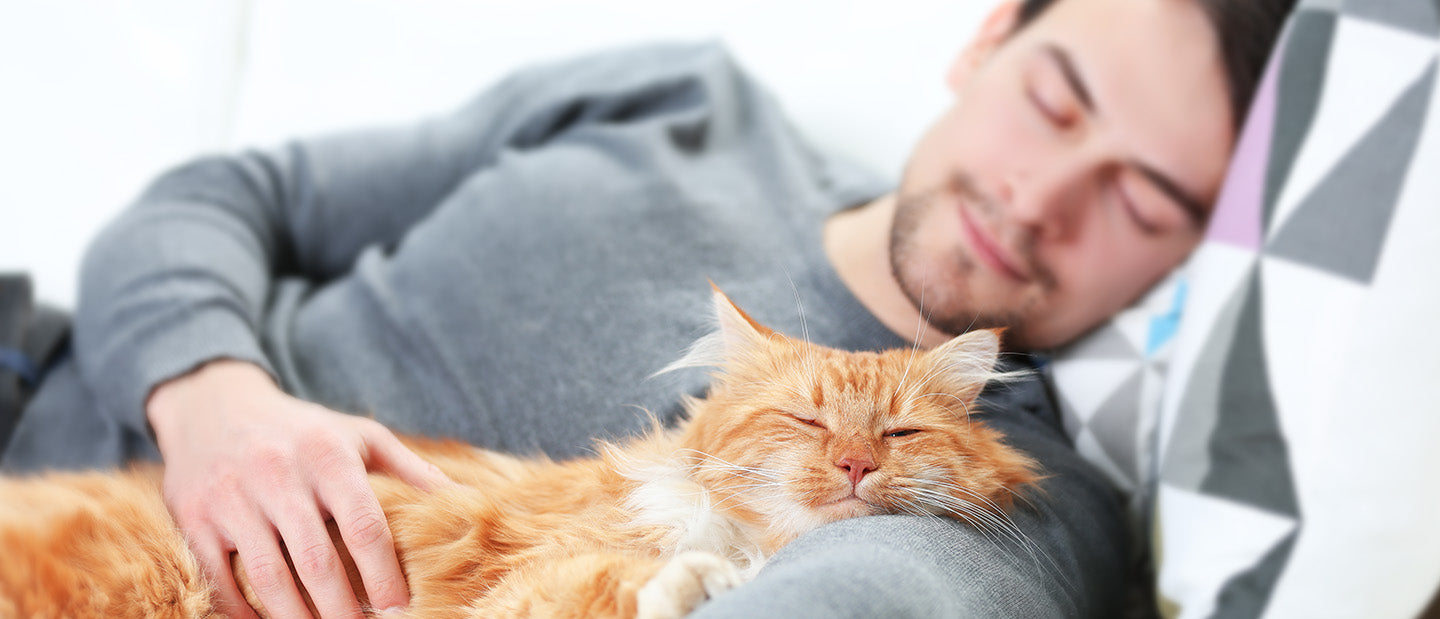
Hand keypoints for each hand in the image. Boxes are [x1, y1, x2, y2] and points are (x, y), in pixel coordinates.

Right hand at [146, 360, 450, 617]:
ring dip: (298, 617)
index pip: (363, 525)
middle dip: (344, 608)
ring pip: (269, 576)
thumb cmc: (303, 430)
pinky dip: (243, 610)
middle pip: (317, 560)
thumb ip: (411, 469)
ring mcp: (231, 497)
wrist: (214, 403)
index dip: (384, 573)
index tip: (400, 606)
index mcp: (326, 455)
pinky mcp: (193, 516)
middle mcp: (277, 473)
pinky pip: (218, 578)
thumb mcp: (359, 436)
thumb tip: (465, 501)